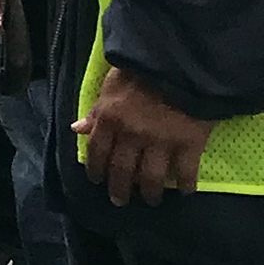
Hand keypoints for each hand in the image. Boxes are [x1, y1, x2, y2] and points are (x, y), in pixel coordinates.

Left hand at [79, 64, 213, 204]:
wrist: (178, 63)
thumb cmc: (141, 70)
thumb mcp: (110, 86)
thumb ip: (96, 110)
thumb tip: (77, 129)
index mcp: (109, 119)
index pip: (97, 152)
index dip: (95, 170)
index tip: (96, 181)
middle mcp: (131, 135)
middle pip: (122, 170)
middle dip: (119, 189)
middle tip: (119, 201)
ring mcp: (160, 142)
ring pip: (152, 177)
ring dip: (150, 193)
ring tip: (151, 200)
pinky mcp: (188, 144)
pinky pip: (186, 171)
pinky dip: (186, 185)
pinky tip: (185, 191)